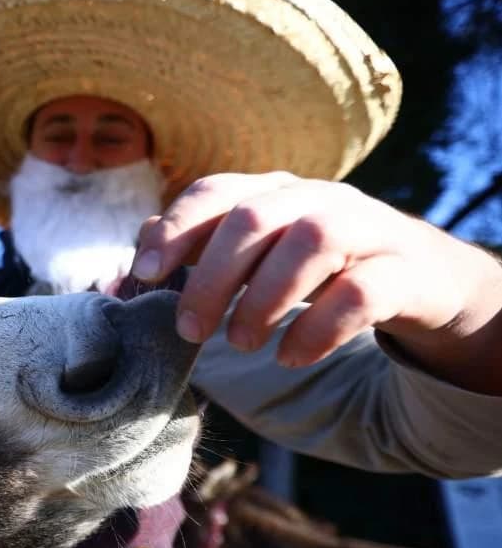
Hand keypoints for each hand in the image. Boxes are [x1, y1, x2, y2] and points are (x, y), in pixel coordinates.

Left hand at [129, 172, 501, 392]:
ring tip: (243, 343)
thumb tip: (124, 269)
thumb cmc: (318, 271)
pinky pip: (360, 291)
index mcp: (274, 192)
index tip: (145, 273)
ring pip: (311, 242)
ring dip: (264, 299)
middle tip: (190, 330)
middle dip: (211, 276)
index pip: (216, 190)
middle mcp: (318, 199)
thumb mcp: (258, 258)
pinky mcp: (404, 270)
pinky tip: (290, 357)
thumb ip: (197, 256)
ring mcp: (367, 228)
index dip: (176, 228)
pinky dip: (318, 328)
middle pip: (255, 218)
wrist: (422, 281)